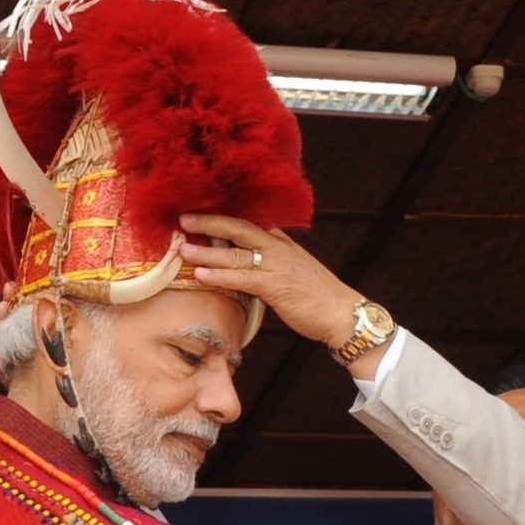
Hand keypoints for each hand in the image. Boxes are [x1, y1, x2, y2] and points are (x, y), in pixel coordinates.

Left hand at [179, 214, 369, 364]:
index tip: (200, 212)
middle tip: (183, 219)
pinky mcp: (276, 286)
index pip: (248, 222)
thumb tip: (243, 259)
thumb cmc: (316, 295)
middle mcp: (278, 247)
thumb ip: (269, 261)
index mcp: (281, 242)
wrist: (342, 313)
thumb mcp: (292, 269)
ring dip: (207, 250)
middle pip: (238, 228)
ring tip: (182, 249)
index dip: (222, 217)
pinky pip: (242, 278)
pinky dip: (220, 275)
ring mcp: (277, 265)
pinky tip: (202, 275)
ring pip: (236, 253)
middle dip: (209, 222)